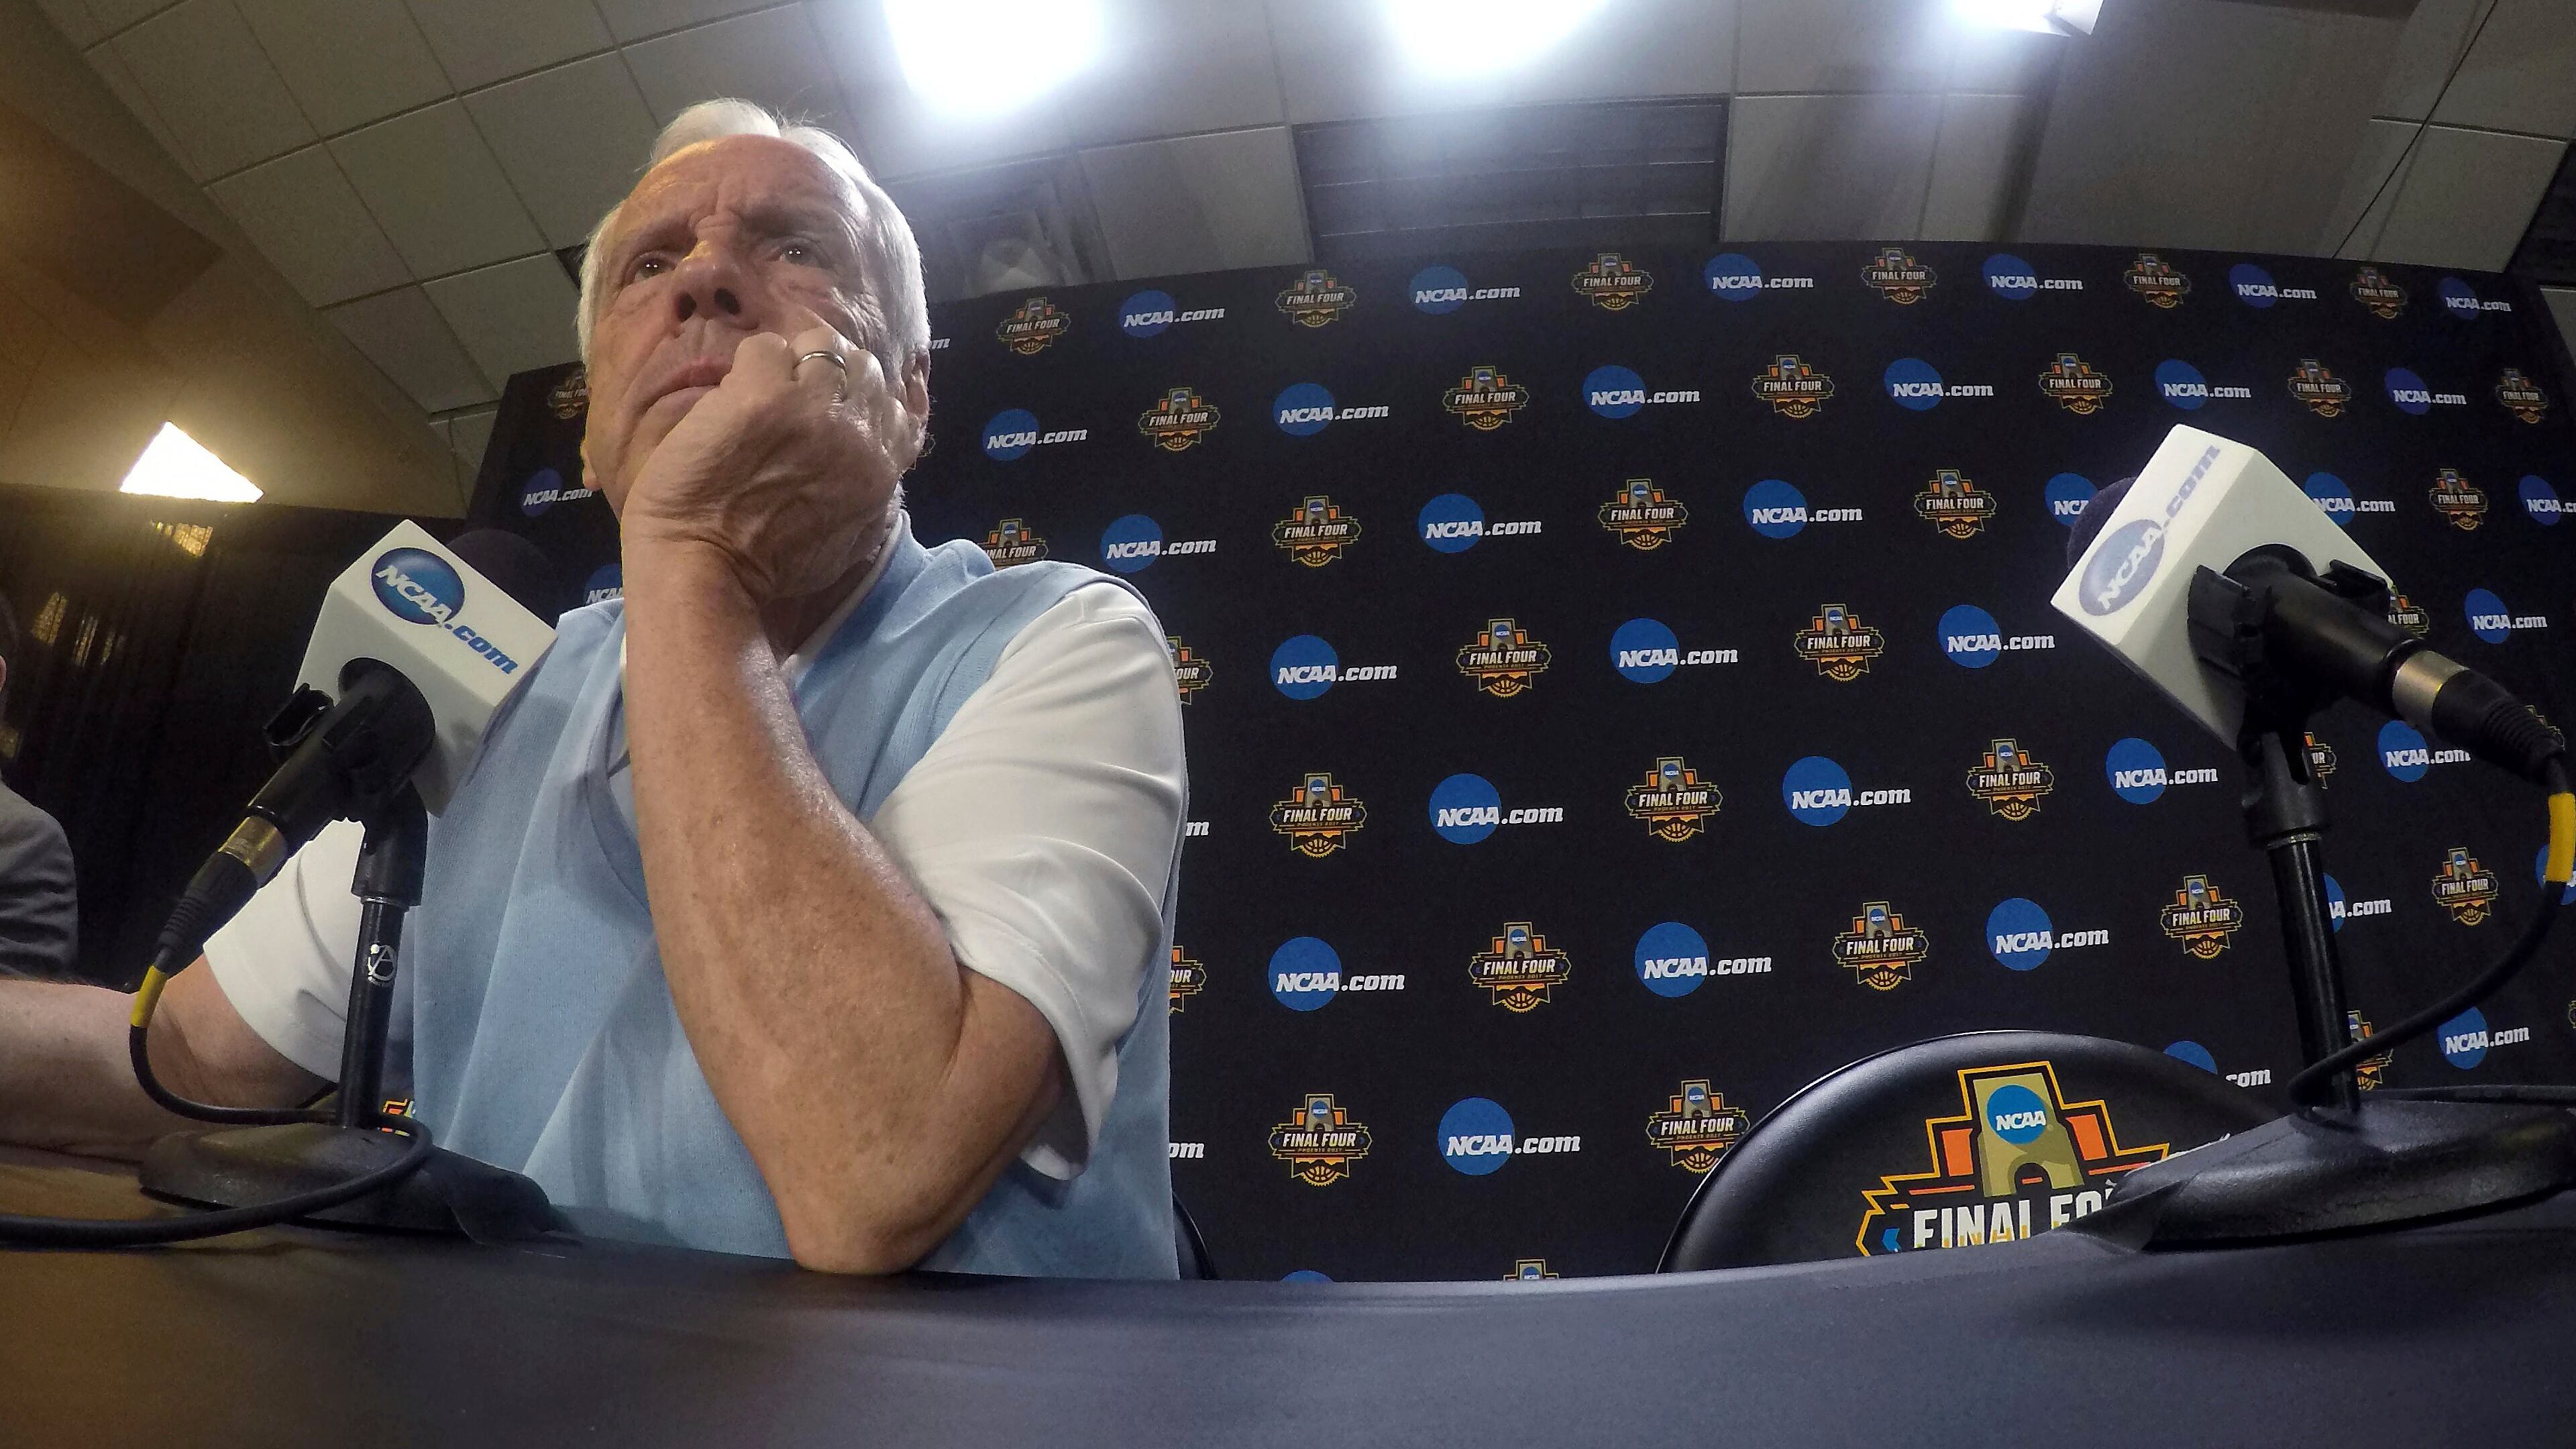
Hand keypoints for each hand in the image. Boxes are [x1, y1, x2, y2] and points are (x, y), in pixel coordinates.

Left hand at [619, 323, 916, 604]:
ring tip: (760, 395)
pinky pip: (765, 348)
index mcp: (883, 469)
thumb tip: (875, 457)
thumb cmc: (770, 568)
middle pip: (864, 366)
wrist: (707, 570)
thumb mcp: (851, 539)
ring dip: (789, 363)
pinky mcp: (764, 394)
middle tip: (790, 399)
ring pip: (820, 346)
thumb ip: (870, 491)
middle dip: (829, 374)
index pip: (905, 406)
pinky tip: (729, 405)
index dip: (871, 393)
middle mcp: (860, 432)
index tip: (843, 397)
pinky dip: (745, 370)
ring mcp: (815, 408)